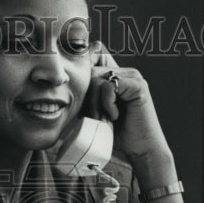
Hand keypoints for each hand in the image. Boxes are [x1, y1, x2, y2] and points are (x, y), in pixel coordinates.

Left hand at [86, 41, 169, 164]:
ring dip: (95, 103)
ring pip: (96, 78)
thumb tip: (64, 82)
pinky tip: (115, 116)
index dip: (84, 69)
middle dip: (87, 96)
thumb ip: (85, 95)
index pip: (93, 53)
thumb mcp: (94, 110)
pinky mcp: (138, 85)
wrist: (139, 149)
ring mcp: (133, 76)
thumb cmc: (117, 133)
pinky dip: (107, 104)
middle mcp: (125, 72)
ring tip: (103, 119)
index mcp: (116, 74)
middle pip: (90, 69)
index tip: (82, 98)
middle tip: (95, 116)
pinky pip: (109, 86)